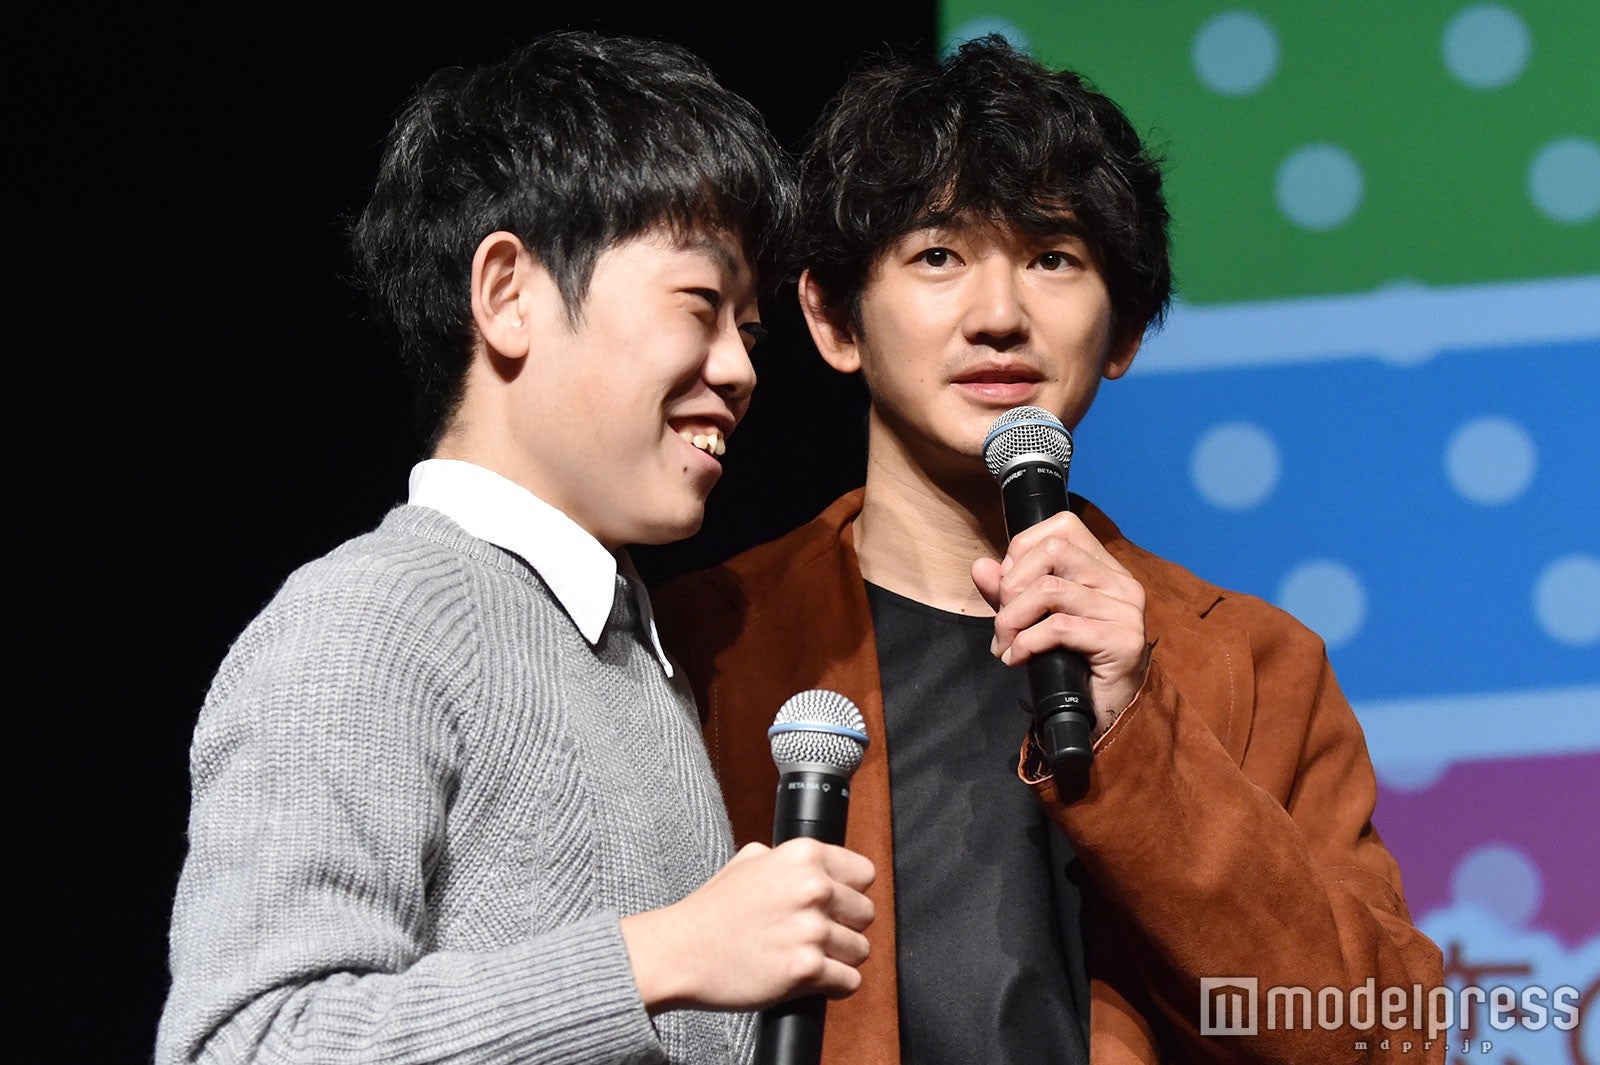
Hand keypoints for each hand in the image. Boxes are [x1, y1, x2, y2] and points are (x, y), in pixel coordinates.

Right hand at [620, 837, 874, 1012]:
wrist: (680, 951)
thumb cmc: (712, 909)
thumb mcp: (750, 859)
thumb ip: (790, 859)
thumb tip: (821, 865)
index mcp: (804, 855)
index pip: (865, 874)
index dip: (850, 891)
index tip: (836, 904)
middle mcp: (813, 887)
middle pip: (866, 913)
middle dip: (845, 926)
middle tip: (815, 934)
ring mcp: (811, 929)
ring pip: (860, 950)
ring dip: (839, 958)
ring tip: (807, 956)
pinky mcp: (806, 969)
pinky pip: (849, 982)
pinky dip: (834, 985)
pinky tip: (809, 977)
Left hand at [971, 510, 1150, 738]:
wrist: (1109, 716)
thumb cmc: (1073, 665)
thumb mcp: (1033, 621)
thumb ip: (1009, 592)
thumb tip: (980, 566)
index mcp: (1104, 569)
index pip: (1063, 526)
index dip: (1023, 549)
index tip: (1008, 588)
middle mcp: (1121, 582)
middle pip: (1053, 550)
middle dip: (1012, 585)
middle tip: (1003, 622)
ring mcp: (1126, 610)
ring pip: (1050, 589)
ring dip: (1013, 619)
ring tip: (1005, 645)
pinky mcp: (1123, 641)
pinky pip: (1059, 627)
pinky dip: (1027, 643)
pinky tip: (1018, 659)